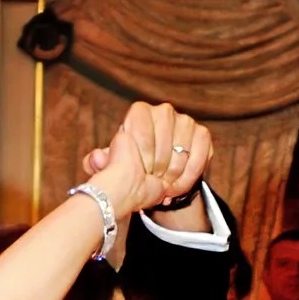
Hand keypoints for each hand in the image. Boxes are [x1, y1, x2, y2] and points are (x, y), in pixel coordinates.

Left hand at [84, 101, 213, 219]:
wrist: (152, 176)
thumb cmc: (129, 167)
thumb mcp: (110, 165)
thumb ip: (97, 162)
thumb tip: (97, 158)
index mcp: (139, 112)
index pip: (141, 125)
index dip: (141, 150)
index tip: (140, 170)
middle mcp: (163, 111)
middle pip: (164, 137)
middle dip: (158, 166)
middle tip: (153, 182)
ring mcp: (184, 121)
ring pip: (183, 146)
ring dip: (175, 172)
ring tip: (165, 188)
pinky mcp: (201, 134)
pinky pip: (201, 151)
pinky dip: (191, 173)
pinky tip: (179, 185)